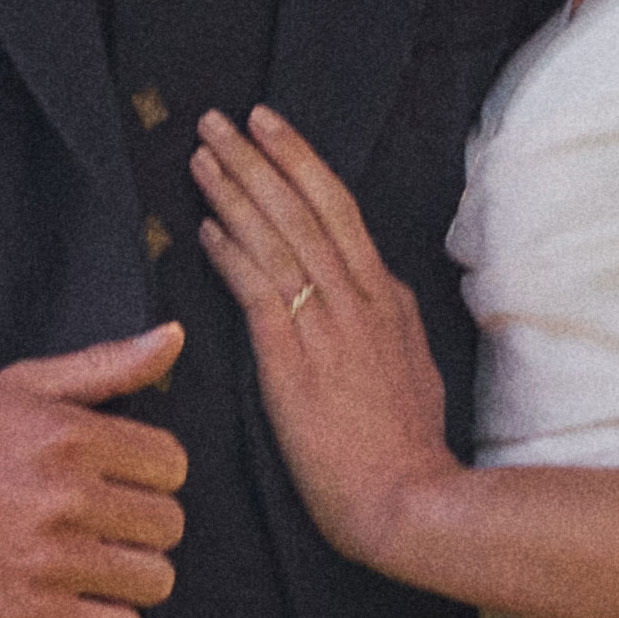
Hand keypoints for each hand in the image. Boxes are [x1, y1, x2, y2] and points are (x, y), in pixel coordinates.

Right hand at [0, 325, 192, 617]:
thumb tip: (174, 337)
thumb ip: (105, 364)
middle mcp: (69, 498)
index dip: (148, 475)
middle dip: (140, 525)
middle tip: (99, 525)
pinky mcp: (33, 615)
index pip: (171, 464)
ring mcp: (52, 561)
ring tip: (92, 565)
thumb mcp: (21, 387)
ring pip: (154, 580)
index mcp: (72, 436)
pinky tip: (79, 601)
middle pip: (167, 525)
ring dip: (130, 576)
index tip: (115, 482)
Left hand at [177, 110, 466, 573]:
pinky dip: (230, 251)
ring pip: (279, 235)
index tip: (271, 134)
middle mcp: (361, 299)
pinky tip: (205, 227)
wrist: (407, 499)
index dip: (300, 168)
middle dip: (262, 157)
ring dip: (236, 189)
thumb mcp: (416, 374)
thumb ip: (393, 331)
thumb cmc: (406, 452)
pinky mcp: (293, 357)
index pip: (341, 215)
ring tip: (202, 153)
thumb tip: (382, 300)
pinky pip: (256, 288)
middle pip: (307, 206)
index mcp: (388, 301)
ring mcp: (329, 325)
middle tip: (223, 119)